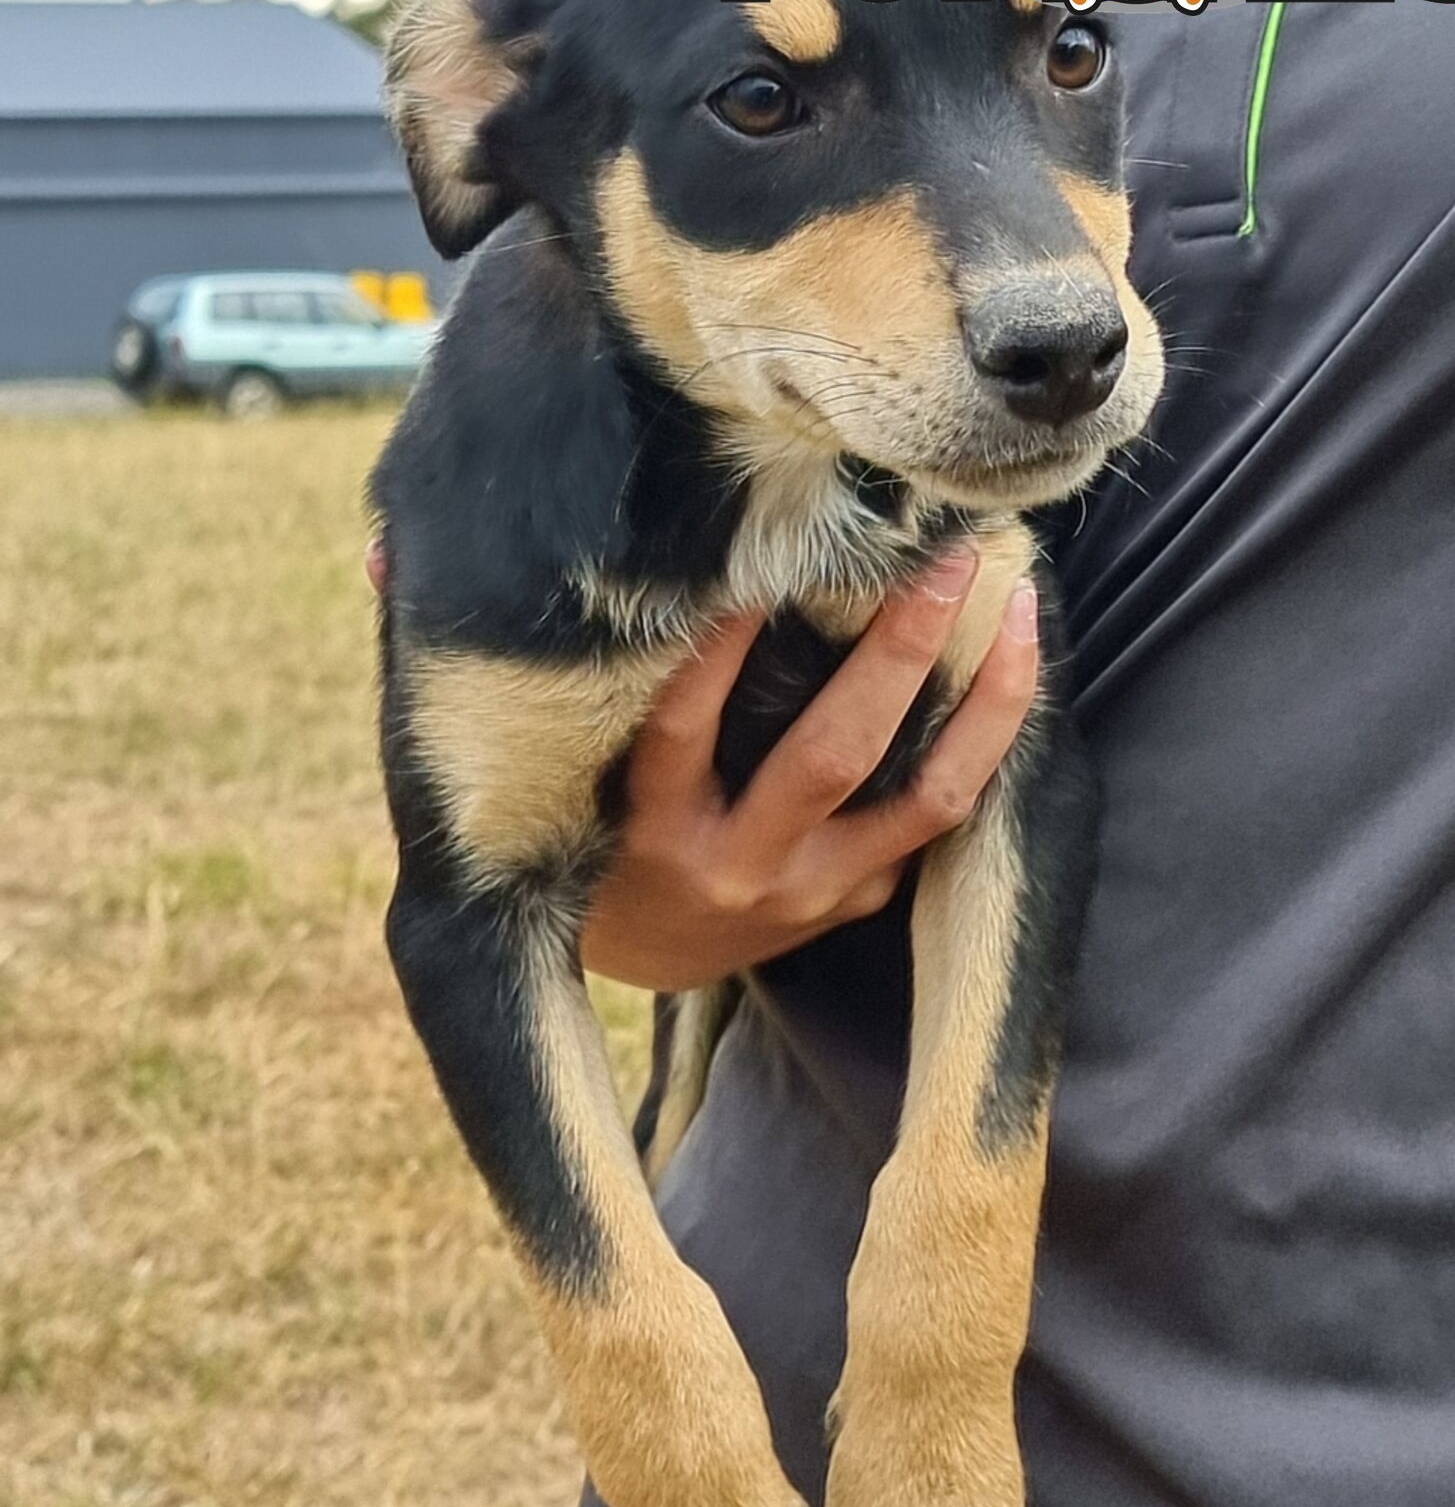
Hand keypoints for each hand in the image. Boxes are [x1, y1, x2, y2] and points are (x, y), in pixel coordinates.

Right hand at [363, 536, 1040, 993]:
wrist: (637, 952)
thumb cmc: (584, 816)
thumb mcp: (536, 761)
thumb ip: (484, 659)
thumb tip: (385, 553)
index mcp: (636, 827)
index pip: (676, 731)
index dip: (718, 647)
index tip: (761, 557)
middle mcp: (724, 867)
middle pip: (826, 755)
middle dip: (891, 651)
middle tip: (939, 553)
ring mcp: (802, 891)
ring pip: (908, 789)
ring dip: (965, 691)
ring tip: (1003, 590)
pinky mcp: (853, 898)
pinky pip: (938, 818)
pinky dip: (986, 735)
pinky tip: (1018, 656)